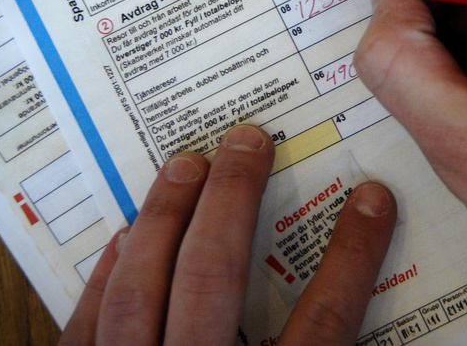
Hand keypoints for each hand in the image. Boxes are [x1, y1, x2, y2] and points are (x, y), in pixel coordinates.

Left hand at [60, 124, 395, 345]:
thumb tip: (378, 326)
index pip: (325, 319)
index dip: (353, 254)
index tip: (373, 199)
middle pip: (216, 277)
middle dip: (234, 199)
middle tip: (248, 140)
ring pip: (141, 288)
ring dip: (164, 217)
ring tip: (185, 164)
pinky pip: (88, 327)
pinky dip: (106, 278)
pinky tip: (123, 239)